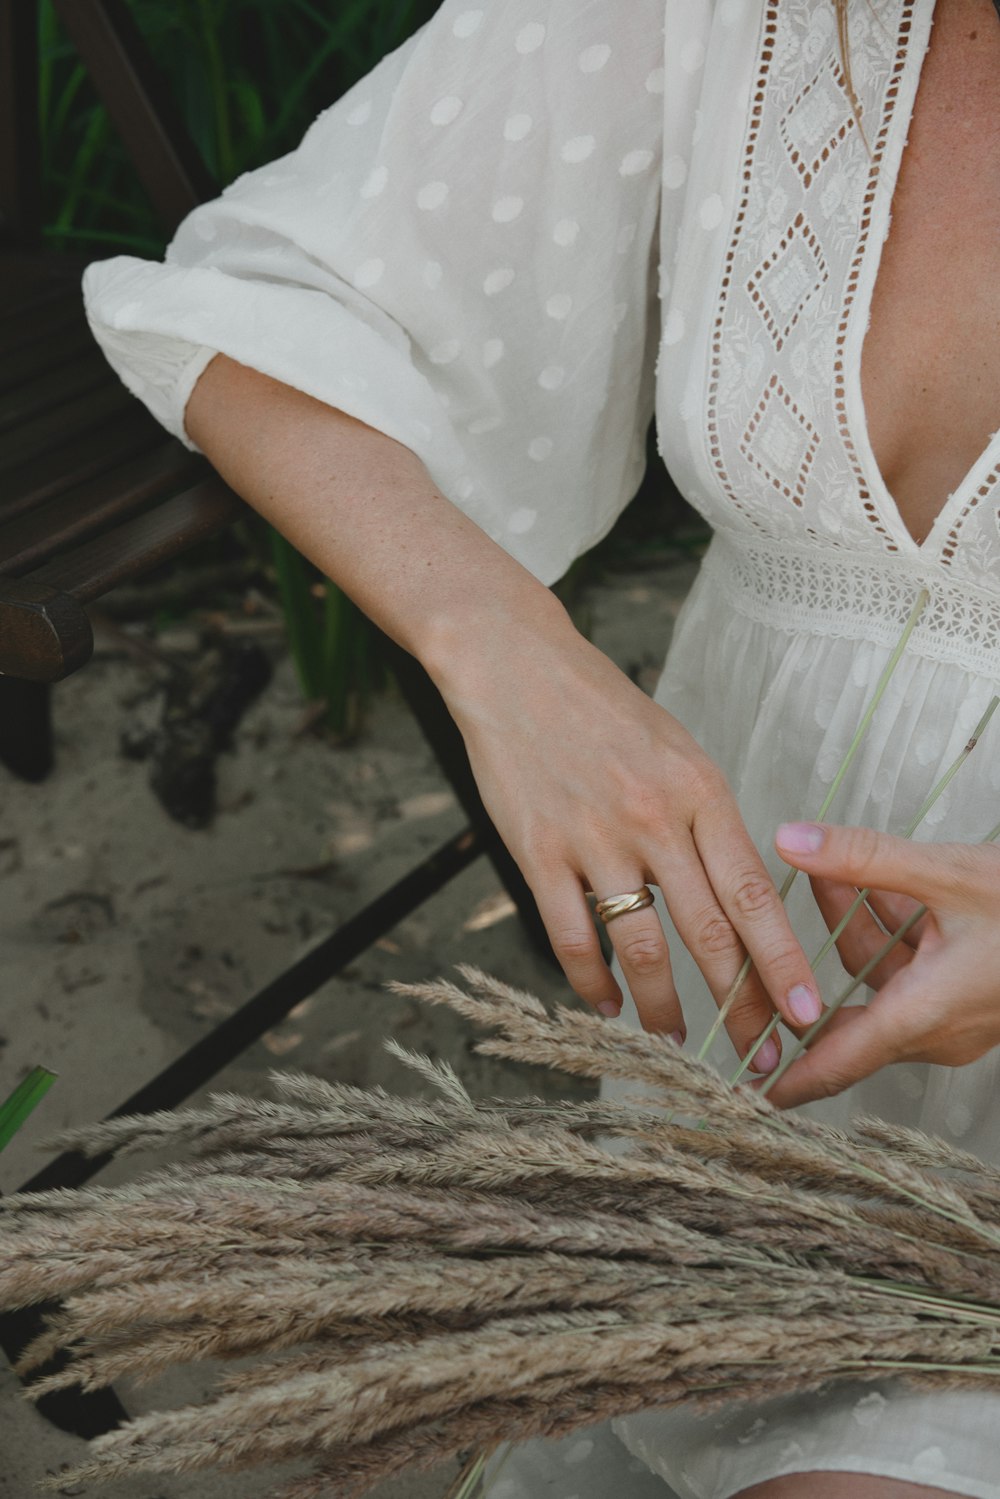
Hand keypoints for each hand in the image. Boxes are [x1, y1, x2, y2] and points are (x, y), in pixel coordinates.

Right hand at [436, 609, 819, 1066]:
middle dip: (739, 1003)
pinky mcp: (538, 851)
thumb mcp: (675, 749)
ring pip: (641, 946)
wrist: (515, 667)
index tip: (806, 1012)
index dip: (782, 960)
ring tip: (675, 1040)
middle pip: (708, 931)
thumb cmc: (602, 709)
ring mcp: (593, 837)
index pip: (753, 892)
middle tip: (756, 1054)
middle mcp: (653, 818)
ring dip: (662, 1006)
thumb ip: (705, 818)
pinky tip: (604, 1004)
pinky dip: (591, 982)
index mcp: (698, 789)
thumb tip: (734, 894)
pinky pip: (572, 936)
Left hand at [764, 821, 999, 1106]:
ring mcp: (955, 1017)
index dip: (788, 1080)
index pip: (837, 1064)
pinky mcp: (968, 997)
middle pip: (849, 1007)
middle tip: (766, 924)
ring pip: (878, 980)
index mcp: (925, 1014)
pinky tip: (879, 884)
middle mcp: (937, 1029)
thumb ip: (863, 858)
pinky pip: (908, 973)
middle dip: (811, 959)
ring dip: (853, 928)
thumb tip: (789, 840)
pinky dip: (888, 932)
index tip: (743, 1095)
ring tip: (833, 871)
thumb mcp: (946, 873)